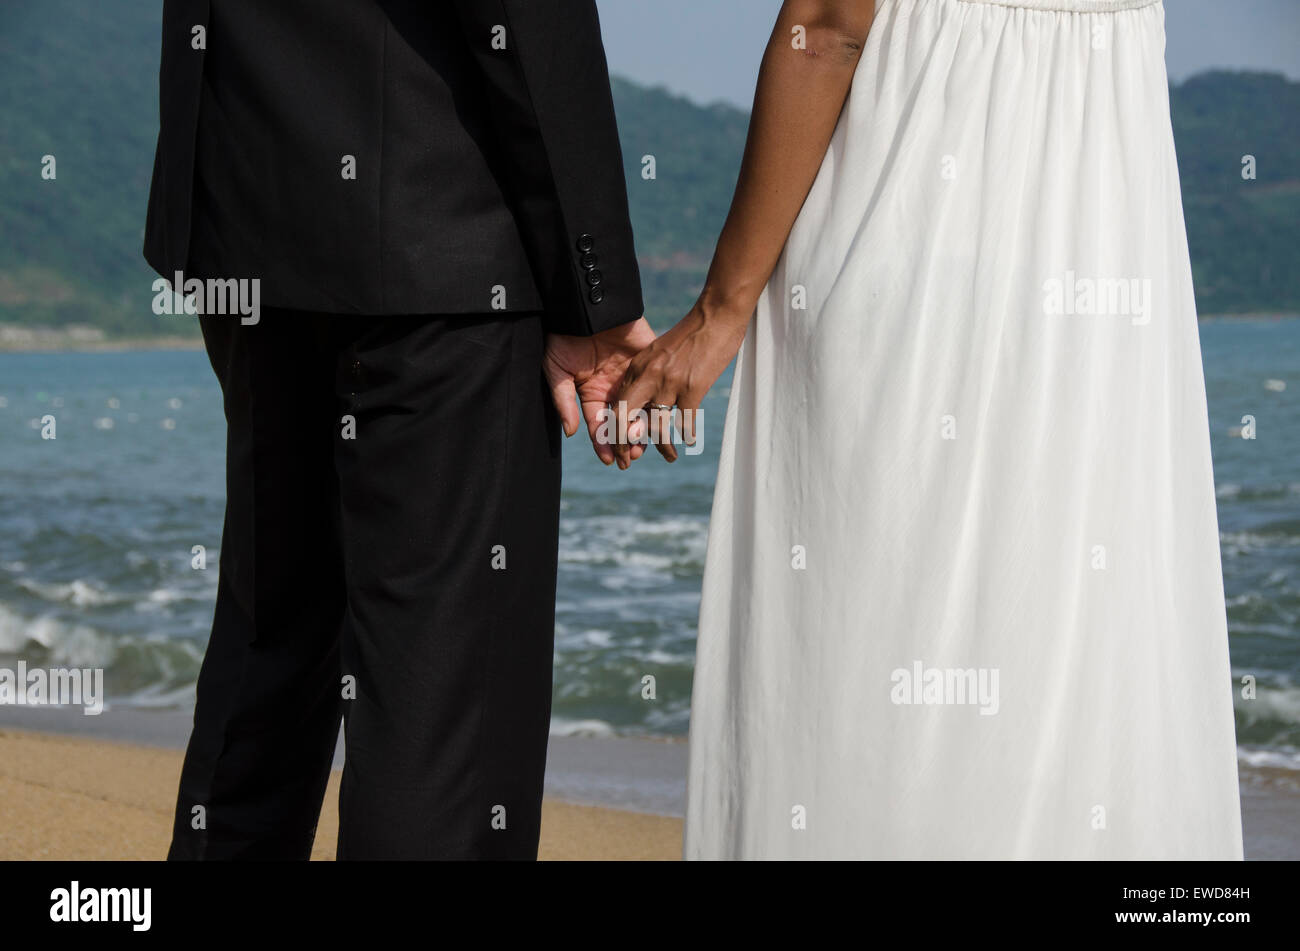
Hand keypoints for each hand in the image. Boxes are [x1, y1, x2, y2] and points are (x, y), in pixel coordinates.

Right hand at [544, 317, 656, 465]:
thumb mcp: (556, 370)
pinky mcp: (648, 358)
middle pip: (623, 422)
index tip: (611, 461)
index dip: (604, 444)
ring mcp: (632, 374)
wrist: (583, 303)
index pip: (599, 425)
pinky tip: (663, 416)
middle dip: (626, 441)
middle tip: (633, 456)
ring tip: (647, 444)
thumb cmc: (563, 334)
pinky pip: (656, 382)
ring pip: (642, 407)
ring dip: (644, 428)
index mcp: (591, 393)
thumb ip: (564, 401)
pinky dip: (660, 399)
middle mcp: (613, 388)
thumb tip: (571, 432)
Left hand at [611, 302, 749, 466]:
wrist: (715, 314)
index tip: (617, 444)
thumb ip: (650, 372)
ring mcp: (669, 383)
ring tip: (668, 458)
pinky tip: (689, 442)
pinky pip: (685, 422)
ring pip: (655, 427)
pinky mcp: (691, 387)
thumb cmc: (692, 332)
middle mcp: (648, 376)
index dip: (614, 427)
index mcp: (638, 367)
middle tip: (625, 461)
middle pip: (624, 418)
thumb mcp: (660, 351)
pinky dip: (687, 435)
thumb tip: (647, 396)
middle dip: (621, 444)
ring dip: (662, 447)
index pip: (618, 403)